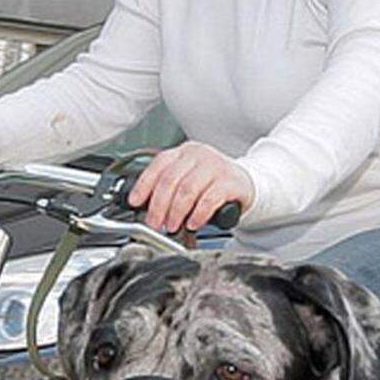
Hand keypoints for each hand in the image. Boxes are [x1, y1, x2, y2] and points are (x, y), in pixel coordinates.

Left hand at [127, 143, 253, 233]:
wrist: (245, 184)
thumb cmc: (212, 185)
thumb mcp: (188, 180)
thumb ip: (169, 189)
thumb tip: (146, 208)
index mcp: (183, 152)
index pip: (158, 165)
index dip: (143, 185)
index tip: (135, 202)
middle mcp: (198, 155)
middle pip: (170, 180)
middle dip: (158, 206)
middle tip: (154, 223)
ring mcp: (215, 166)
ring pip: (187, 190)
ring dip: (176, 212)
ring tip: (172, 226)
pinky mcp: (230, 181)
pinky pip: (209, 199)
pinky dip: (198, 214)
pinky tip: (193, 223)